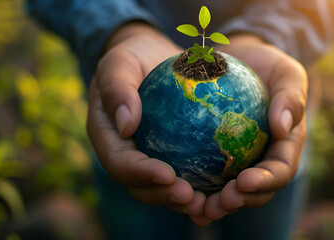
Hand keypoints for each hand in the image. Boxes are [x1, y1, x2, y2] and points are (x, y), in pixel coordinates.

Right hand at [86, 23, 206, 219]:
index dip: (141, 174)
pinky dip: (202, 184)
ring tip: (210, 202)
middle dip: (165, 196)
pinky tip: (226, 185)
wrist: (150, 57)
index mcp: (107, 137)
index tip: (168, 175)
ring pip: (163, 187)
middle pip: (141, 185)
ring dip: (185, 200)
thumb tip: (125, 126)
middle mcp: (126, 153)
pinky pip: (185, 172)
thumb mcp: (119, 62)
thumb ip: (117, 89)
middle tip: (193, 197)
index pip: (120, 163)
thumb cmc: (131, 57)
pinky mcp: (170, 154)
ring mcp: (148, 156)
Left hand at [197, 34, 307, 220]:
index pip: (280, 171)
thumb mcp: (286, 73)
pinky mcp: (217, 156)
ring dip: (215, 203)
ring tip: (196, 206)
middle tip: (217, 203)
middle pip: (255, 191)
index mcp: (285, 147)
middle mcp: (263, 160)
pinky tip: (173, 187)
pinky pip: (205, 174)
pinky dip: (194, 185)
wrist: (241, 60)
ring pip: (229, 191)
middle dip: (239, 202)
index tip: (244, 181)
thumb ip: (290, 97)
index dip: (265, 182)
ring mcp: (240, 161)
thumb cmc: (268, 66)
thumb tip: (281, 127)